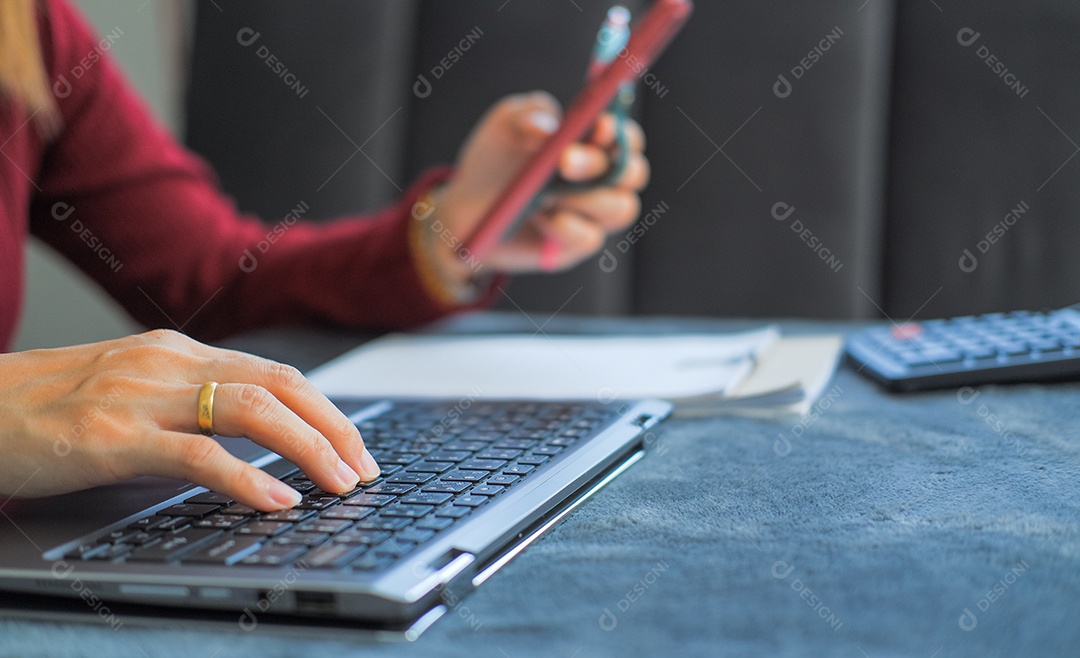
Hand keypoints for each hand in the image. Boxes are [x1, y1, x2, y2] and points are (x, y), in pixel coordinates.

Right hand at [0, 330, 378, 510]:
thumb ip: (186, 403)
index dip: (326, 410)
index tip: (354, 445)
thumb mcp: (129, 391)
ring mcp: (141, 394)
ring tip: (342, 483)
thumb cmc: (44, 407)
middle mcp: (168, 362)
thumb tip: (253, 436)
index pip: (275, 374)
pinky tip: (278, 499)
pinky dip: (247, 478)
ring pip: (252, 411)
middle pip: (279, 386)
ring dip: (310, 448)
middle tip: (365, 468)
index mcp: (176, 352)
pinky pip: (197, 454)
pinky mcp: (111, 433)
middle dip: (335, 428)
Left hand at [434, 91, 648, 277]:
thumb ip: (529, 114)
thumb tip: (549, 126)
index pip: (627, 137)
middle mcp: (603, 179)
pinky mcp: (576, 244)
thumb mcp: (504, 125)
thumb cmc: (496, 158)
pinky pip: (590, 238)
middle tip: (564, 161)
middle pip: (633, 173)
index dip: (620, 132)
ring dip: (586, 199)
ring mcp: (593, 214)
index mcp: (595, 143)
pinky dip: (565, 226)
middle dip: (600, 164)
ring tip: (546, 194)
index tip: (599, 126)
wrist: (467, 207)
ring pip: (621, 208)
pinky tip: (539, 217)